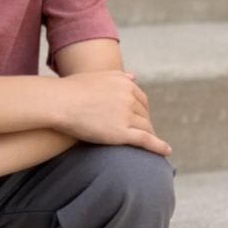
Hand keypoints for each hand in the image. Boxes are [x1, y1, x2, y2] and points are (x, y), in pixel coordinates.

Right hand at [56, 71, 170, 156]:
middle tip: (145, 133)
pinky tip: (166, 152)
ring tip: (152, 145)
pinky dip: (158, 146)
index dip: (141, 110)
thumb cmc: (72, 89)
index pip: (141, 99)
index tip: (140, 118)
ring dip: (150, 135)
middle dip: (145, 123)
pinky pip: (146, 140)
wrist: (60, 102)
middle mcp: (129, 98)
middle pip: (144, 114)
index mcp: (124, 83)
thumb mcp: (98, 76)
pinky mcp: (122, 133)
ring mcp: (127, 115)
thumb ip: (119, 76)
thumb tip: (135, 76)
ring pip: (146, 127)